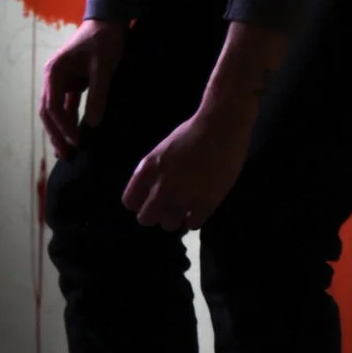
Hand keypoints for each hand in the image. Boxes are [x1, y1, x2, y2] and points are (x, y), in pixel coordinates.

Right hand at [40, 18, 128, 158]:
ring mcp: (60, 80)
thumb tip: (94, 124)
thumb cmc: (104, 41)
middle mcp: (52, 77)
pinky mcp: (70, 82)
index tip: (77, 141)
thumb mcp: (103, 68)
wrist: (108, 21)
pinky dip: (69, 119)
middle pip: (48, 112)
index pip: (53, 107)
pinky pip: (66, 105)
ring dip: (60, 129)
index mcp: (55, 72)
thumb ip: (98, 95)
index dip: (63, 126)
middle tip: (66, 155)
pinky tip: (74, 134)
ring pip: (55, 110)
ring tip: (67, 151)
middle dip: (56, 134)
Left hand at [122, 104, 253, 231]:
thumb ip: (154, 172)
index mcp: (147, 169)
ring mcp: (182, 197)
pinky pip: (193, 225)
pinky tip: (201, 207)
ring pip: (169, 225)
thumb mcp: (162, 150)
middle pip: (145, 219)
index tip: (152, 200)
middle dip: (157, 214)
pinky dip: (196, 219)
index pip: (130, 201)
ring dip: (177, 218)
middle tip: (169, 208)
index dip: (141, 203)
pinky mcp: (204, 204)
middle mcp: (161, 187)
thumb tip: (152, 192)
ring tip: (187, 207)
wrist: (222, 127)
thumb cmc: (193, 133)